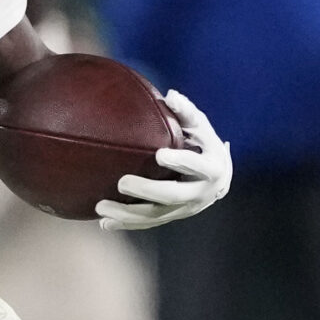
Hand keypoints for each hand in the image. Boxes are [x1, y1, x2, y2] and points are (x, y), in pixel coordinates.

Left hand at [99, 89, 231, 231]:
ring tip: (101, 206)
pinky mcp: (172, 216)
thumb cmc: (204, 144)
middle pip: (172, 195)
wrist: (218, 177)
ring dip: (128, 213)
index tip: (160, 155)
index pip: (197, 166)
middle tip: (122, 182)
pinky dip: (127, 223)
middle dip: (146, 190)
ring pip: (156, 215)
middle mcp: (200, 192)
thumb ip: (187, 112)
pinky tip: (104, 223)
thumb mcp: (201, 127)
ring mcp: (185, 209)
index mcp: (211, 168)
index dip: (180, 162)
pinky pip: (148, 223)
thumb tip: (171, 96)